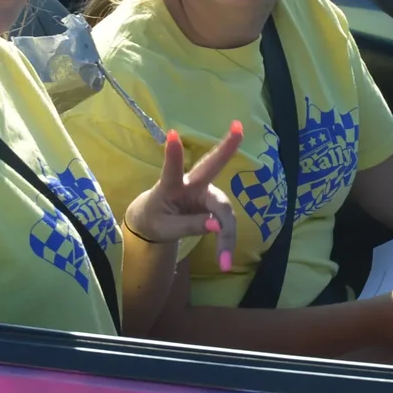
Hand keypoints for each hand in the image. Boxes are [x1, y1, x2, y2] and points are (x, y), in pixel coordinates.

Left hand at [123, 120, 243, 272]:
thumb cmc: (156, 220)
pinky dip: (225, 242)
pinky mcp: (214, 205)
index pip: (172, 169)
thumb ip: (190, 226)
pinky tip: (224, 262)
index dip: (173, 154)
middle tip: (239, 128)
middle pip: (211, 165)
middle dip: (226, 148)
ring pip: (223, 211)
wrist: (153, 222)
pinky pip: (225, 223)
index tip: (172, 135)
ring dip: (226, 237)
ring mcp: (205, 193)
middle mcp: (191, 184)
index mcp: (170, 186)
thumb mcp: (166, 229)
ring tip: (224, 264)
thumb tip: (217, 226)